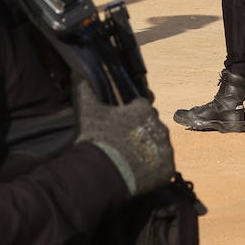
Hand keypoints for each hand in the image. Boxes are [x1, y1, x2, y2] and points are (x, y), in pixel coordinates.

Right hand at [74, 82, 174, 198]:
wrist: (102, 173)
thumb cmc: (96, 139)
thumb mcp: (87, 111)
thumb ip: (84, 88)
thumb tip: (76, 71)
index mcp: (143, 109)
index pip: (142, 107)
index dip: (132, 116)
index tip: (122, 126)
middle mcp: (159, 125)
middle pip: (151, 127)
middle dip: (140, 133)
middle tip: (124, 145)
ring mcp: (165, 147)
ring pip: (159, 146)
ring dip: (148, 151)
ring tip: (130, 161)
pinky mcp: (168, 167)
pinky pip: (163, 166)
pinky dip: (154, 169)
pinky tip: (138, 172)